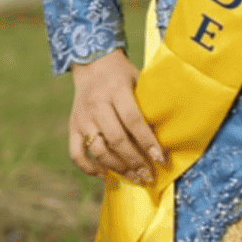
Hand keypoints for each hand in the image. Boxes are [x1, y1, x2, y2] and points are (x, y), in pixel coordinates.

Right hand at [69, 48, 163, 185]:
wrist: (92, 64)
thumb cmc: (122, 74)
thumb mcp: (138, 79)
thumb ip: (148, 102)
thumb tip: (168, 131)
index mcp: (116, 89)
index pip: (133, 119)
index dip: (147, 141)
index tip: (160, 158)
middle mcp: (97, 105)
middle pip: (116, 138)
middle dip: (134, 160)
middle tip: (148, 175)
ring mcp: (82, 118)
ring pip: (98, 150)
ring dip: (117, 168)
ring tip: (134, 177)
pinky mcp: (73, 127)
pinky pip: (77, 154)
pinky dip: (90, 169)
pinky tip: (107, 176)